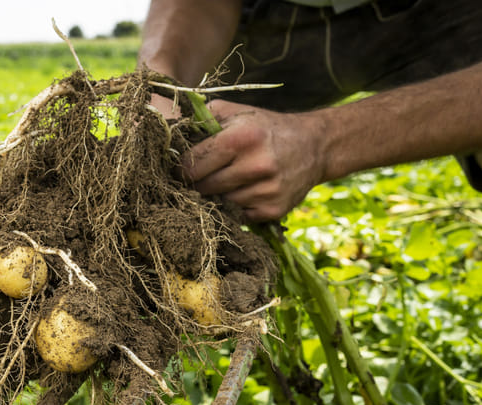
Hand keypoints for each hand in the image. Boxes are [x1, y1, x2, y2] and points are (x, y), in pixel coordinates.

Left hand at [183, 100, 328, 221]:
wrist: (314, 146)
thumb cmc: (265, 127)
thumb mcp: (236, 112)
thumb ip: (200, 119)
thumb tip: (167, 133)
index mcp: (242, 138)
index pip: (192, 163)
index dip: (179, 167)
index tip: (177, 167)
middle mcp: (256, 165)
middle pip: (202, 187)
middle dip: (193, 183)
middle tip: (194, 177)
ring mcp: (266, 191)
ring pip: (217, 203)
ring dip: (213, 196)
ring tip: (221, 181)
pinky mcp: (272, 210)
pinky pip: (235, 215)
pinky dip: (231, 207)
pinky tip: (239, 192)